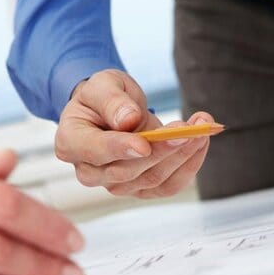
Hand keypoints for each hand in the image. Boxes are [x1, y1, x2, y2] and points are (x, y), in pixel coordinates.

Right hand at [56, 69, 212, 198]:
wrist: (110, 112)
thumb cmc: (101, 98)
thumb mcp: (102, 85)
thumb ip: (111, 101)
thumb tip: (128, 120)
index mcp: (71, 143)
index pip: (96, 152)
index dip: (120, 149)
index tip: (145, 144)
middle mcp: (90, 172)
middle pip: (128, 171)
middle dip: (162, 150)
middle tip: (189, 128)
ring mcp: (116, 186)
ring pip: (152, 179)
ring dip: (182, 155)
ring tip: (202, 127)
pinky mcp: (140, 189)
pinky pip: (168, 186)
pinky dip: (189, 166)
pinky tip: (201, 142)